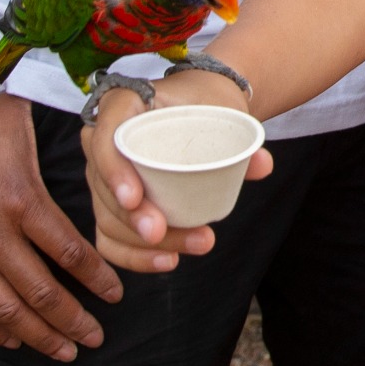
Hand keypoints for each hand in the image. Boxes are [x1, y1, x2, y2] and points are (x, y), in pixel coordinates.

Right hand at [0, 87, 121, 360]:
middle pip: (42, 293)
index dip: (98, 280)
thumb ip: (60, 154)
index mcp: (23, 200)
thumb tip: (103, 159)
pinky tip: (11, 340)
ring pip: (4, 310)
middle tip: (96, 339)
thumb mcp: (28, 129)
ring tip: (63, 351)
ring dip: (38, 336)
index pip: (72, 254)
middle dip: (74, 321)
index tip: (116, 297)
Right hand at [82, 73, 272, 272]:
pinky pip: (110, 237)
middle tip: (160, 233)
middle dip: (131, 218)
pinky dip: (135, 256)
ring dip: (144, 243)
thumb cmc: (206, 104)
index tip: (134, 198)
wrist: (202, 110)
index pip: (104, 137)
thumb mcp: (223, 109)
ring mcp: (103, 175)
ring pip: (109, 217)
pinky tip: (168, 261)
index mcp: (122, 104)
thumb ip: (242, 138)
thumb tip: (262, 164)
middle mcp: (101, 139)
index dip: (113, 169)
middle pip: (104, 186)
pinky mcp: (110, 204)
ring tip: (193, 245)